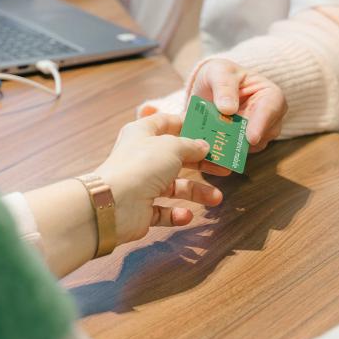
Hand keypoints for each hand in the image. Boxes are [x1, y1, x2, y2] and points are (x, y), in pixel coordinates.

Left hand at [94, 112, 221, 244]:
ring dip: (195, 192)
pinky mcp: (141, 208)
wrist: (114, 204)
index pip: (166, 123)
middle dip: (200, 163)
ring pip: (173, 186)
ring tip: (216, 198)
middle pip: (175, 157)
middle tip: (224, 168)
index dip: (187, 125)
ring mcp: (141, 183)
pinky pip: (163, 210)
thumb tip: (203, 146)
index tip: (210, 131)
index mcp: (142, 133)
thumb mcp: (172, 147)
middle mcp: (141, 157)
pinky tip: (187, 215)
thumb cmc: (142, 165)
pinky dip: (176, 214)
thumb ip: (190, 146)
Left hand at [164, 60, 285, 174]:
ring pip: (251, 147)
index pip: (271, 108)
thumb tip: (228, 109)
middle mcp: (269, 117)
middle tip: (225, 145)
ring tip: (213, 147)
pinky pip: (237, 154)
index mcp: (270, 95)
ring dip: (233, 148)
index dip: (262, 123)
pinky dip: (224, 153)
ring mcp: (258, 133)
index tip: (251, 137)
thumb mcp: (219, 72)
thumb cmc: (219, 74)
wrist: (209, 86)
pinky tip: (209, 151)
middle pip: (264, 133)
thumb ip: (224, 86)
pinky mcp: (243, 144)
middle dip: (245, 139)